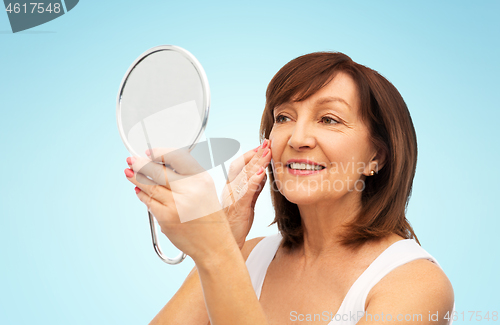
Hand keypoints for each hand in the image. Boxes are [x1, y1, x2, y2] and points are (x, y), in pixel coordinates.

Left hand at [124, 147, 234, 261]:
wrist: (214, 245)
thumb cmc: (209, 217)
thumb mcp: (206, 190)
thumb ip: (187, 176)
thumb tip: (160, 165)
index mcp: (201, 178)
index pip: (176, 156)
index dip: (159, 152)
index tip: (150, 152)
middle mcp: (190, 189)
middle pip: (158, 170)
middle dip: (141, 164)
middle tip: (132, 160)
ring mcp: (176, 204)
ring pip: (150, 185)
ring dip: (136, 178)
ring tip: (129, 172)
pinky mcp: (166, 218)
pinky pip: (149, 202)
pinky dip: (142, 194)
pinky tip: (138, 190)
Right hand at [220, 139, 271, 248]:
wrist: (223, 244)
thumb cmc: (234, 224)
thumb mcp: (246, 202)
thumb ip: (253, 188)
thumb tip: (262, 173)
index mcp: (231, 187)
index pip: (240, 165)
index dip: (251, 154)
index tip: (263, 145)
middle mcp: (230, 189)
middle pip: (243, 167)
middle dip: (256, 154)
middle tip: (267, 142)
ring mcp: (232, 198)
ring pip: (245, 176)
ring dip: (257, 163)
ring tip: (267, 152)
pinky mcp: (237, 208)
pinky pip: (245, 192)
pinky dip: (254, 182)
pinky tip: (261, 174)